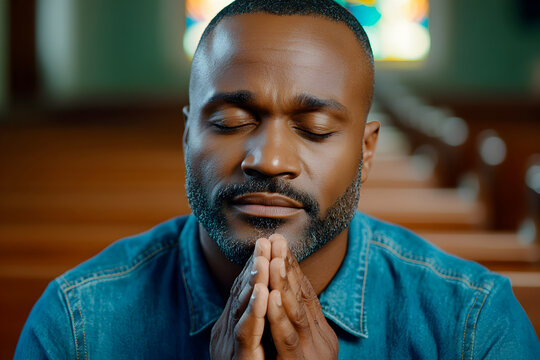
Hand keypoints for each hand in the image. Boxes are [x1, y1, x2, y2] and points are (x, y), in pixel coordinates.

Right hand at [210, 238, 270, 359]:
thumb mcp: (254, 340)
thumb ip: (256, 319)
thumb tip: (266, 290)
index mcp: (229, 327)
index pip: (240, 291)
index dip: (253, 267)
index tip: (267, 243)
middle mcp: (225, 333)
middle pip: (239, 293)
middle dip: (254, 265)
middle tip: (265, 240)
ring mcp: (229, 347)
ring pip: (240, 308)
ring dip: (253, 280)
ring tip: (264, 257)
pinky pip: (246, 333)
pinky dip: (254, 310)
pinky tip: (263, 292)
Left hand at [266, 234, 338, 359]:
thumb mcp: (305, 348)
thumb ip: (298, 325)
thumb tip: (286, 296)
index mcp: (320, 332)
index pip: (306, 292)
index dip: (293, 267)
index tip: (279, 242)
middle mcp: (319, 338)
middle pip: (302, 296)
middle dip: (287, 265)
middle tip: (275, 238)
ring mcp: (311, 352)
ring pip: (296, 312)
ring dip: (284, 283)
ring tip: (273, 258)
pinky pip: (287, 339)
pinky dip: (279, 315)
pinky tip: (271, 295)